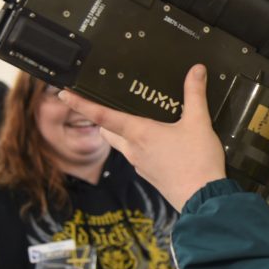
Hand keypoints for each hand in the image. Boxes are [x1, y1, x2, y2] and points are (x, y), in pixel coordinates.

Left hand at [58, 65, 224, 210]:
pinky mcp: (150, 175)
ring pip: (123, 145)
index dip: (81, 104)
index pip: (102, 116)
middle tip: (113, 107)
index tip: (64, 94)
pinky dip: (143, 148)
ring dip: (127, 133)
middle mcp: (133, 149)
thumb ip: (195, 94)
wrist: (204, 198)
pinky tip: (164, 145)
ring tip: (148, 123)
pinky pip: (139, 157)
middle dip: (105, 119)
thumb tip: (196, 70)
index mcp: (139, 133)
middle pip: (108, 131)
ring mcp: (140, 165)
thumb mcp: (199, 123)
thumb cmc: (198, 162)